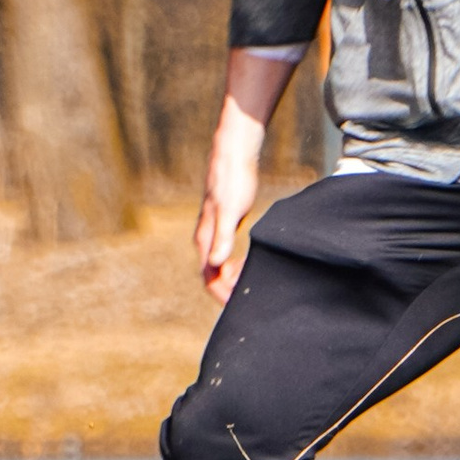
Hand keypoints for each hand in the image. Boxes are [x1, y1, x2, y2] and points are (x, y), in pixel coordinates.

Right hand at [196, 96, 267, 301]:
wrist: (233, 154)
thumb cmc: (232, 180)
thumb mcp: (230, 210)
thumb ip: (223, 238)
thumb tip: (216, 265)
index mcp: (205, 240)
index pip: (209, 279)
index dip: (224, 296)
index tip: (241, 305)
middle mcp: (206, 240)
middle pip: (213, 277)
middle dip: (230, 291)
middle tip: (253, 295)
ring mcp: (215, 233)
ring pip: (219, 267)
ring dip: (233, 279)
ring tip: (254, 281)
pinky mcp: (224, 225)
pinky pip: (226, 255)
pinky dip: (236, 266)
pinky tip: (251, 264)